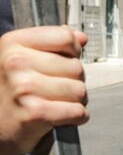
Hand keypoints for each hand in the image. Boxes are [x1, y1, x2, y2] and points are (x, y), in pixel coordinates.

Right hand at [0, 26, 88, 154]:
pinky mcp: (34, 112)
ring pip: (79, 90)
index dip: (73, 51)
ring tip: (55, 103)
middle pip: (76, 66)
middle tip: (55, 90)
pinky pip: (77, 111)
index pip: (65, 37)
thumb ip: (53, 44)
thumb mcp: (23, 59)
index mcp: (12, 44)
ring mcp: (24, 87)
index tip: (64, 60)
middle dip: (73, 81)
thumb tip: (80, 37)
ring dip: (75, 101)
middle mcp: (15, 63)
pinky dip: (76, 117)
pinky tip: (60, 117)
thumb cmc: (11, 92)